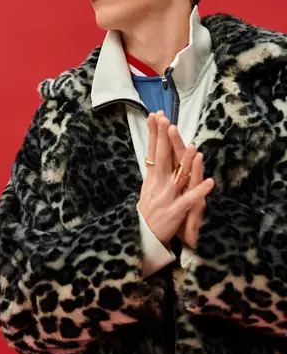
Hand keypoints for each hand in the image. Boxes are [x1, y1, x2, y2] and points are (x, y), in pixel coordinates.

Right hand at [138, 112, 214, 245]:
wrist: (143, 238)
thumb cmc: (147, 212)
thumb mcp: (147, 189)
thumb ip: (153, 172)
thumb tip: (154, 153)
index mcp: (152, 178)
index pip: (153, 151)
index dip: (154, 133)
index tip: (155, 115)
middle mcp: (158, 185)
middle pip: (162, 157)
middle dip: (163, 138)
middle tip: (166, 120)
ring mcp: (167, 197)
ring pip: (178, 176)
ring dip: (185, 162)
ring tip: (193, 147)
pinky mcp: (176, 211)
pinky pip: (189, 200)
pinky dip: (199, 191)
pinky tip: (210, 182)